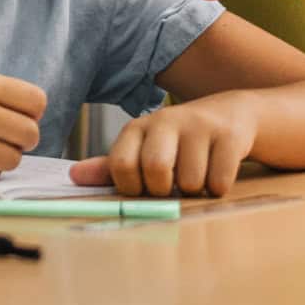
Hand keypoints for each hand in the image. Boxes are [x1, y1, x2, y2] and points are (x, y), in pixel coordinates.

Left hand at [73, 91, 257, 198]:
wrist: (230, 114)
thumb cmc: (178, 141)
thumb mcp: (144, 148)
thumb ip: (111, 166)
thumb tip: (74, 176)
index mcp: (137, 127)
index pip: (121, 165)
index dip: (132, 188)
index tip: (144, 187)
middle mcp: (165, 121)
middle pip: (156, 170)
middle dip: (165, 189)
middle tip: (172, 185)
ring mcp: (198, 126)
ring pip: (190, 181)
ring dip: (195, 190)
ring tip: (196, 175)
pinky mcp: (228, 136)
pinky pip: (219, 182)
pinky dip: (218, 188)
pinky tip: (217, 173)